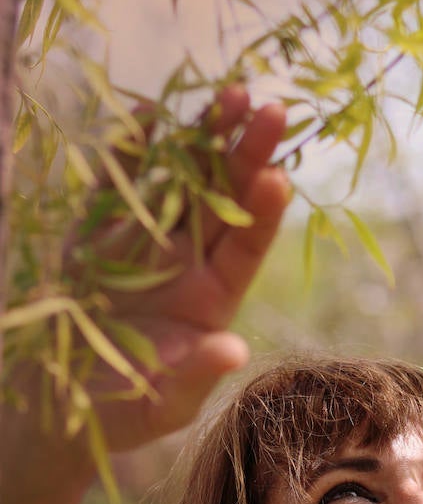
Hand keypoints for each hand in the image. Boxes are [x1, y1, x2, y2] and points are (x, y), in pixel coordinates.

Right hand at [67, 85, 289, 452]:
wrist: (62, 404)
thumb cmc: (125, 411)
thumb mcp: (164, 402)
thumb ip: (195, 373)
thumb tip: (231, 350)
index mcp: (210, 300)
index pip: (246, 247)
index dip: (261, 212)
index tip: (278, 173)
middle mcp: (186, 263)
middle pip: (224, 201)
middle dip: (246, 153)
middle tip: (271, 107)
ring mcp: (145, 242)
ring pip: (182, 180)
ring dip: (202, 138)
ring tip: (229, 92)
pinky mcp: (100, 233)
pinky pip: (121, 183)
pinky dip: (132, 149)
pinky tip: (150, 112)